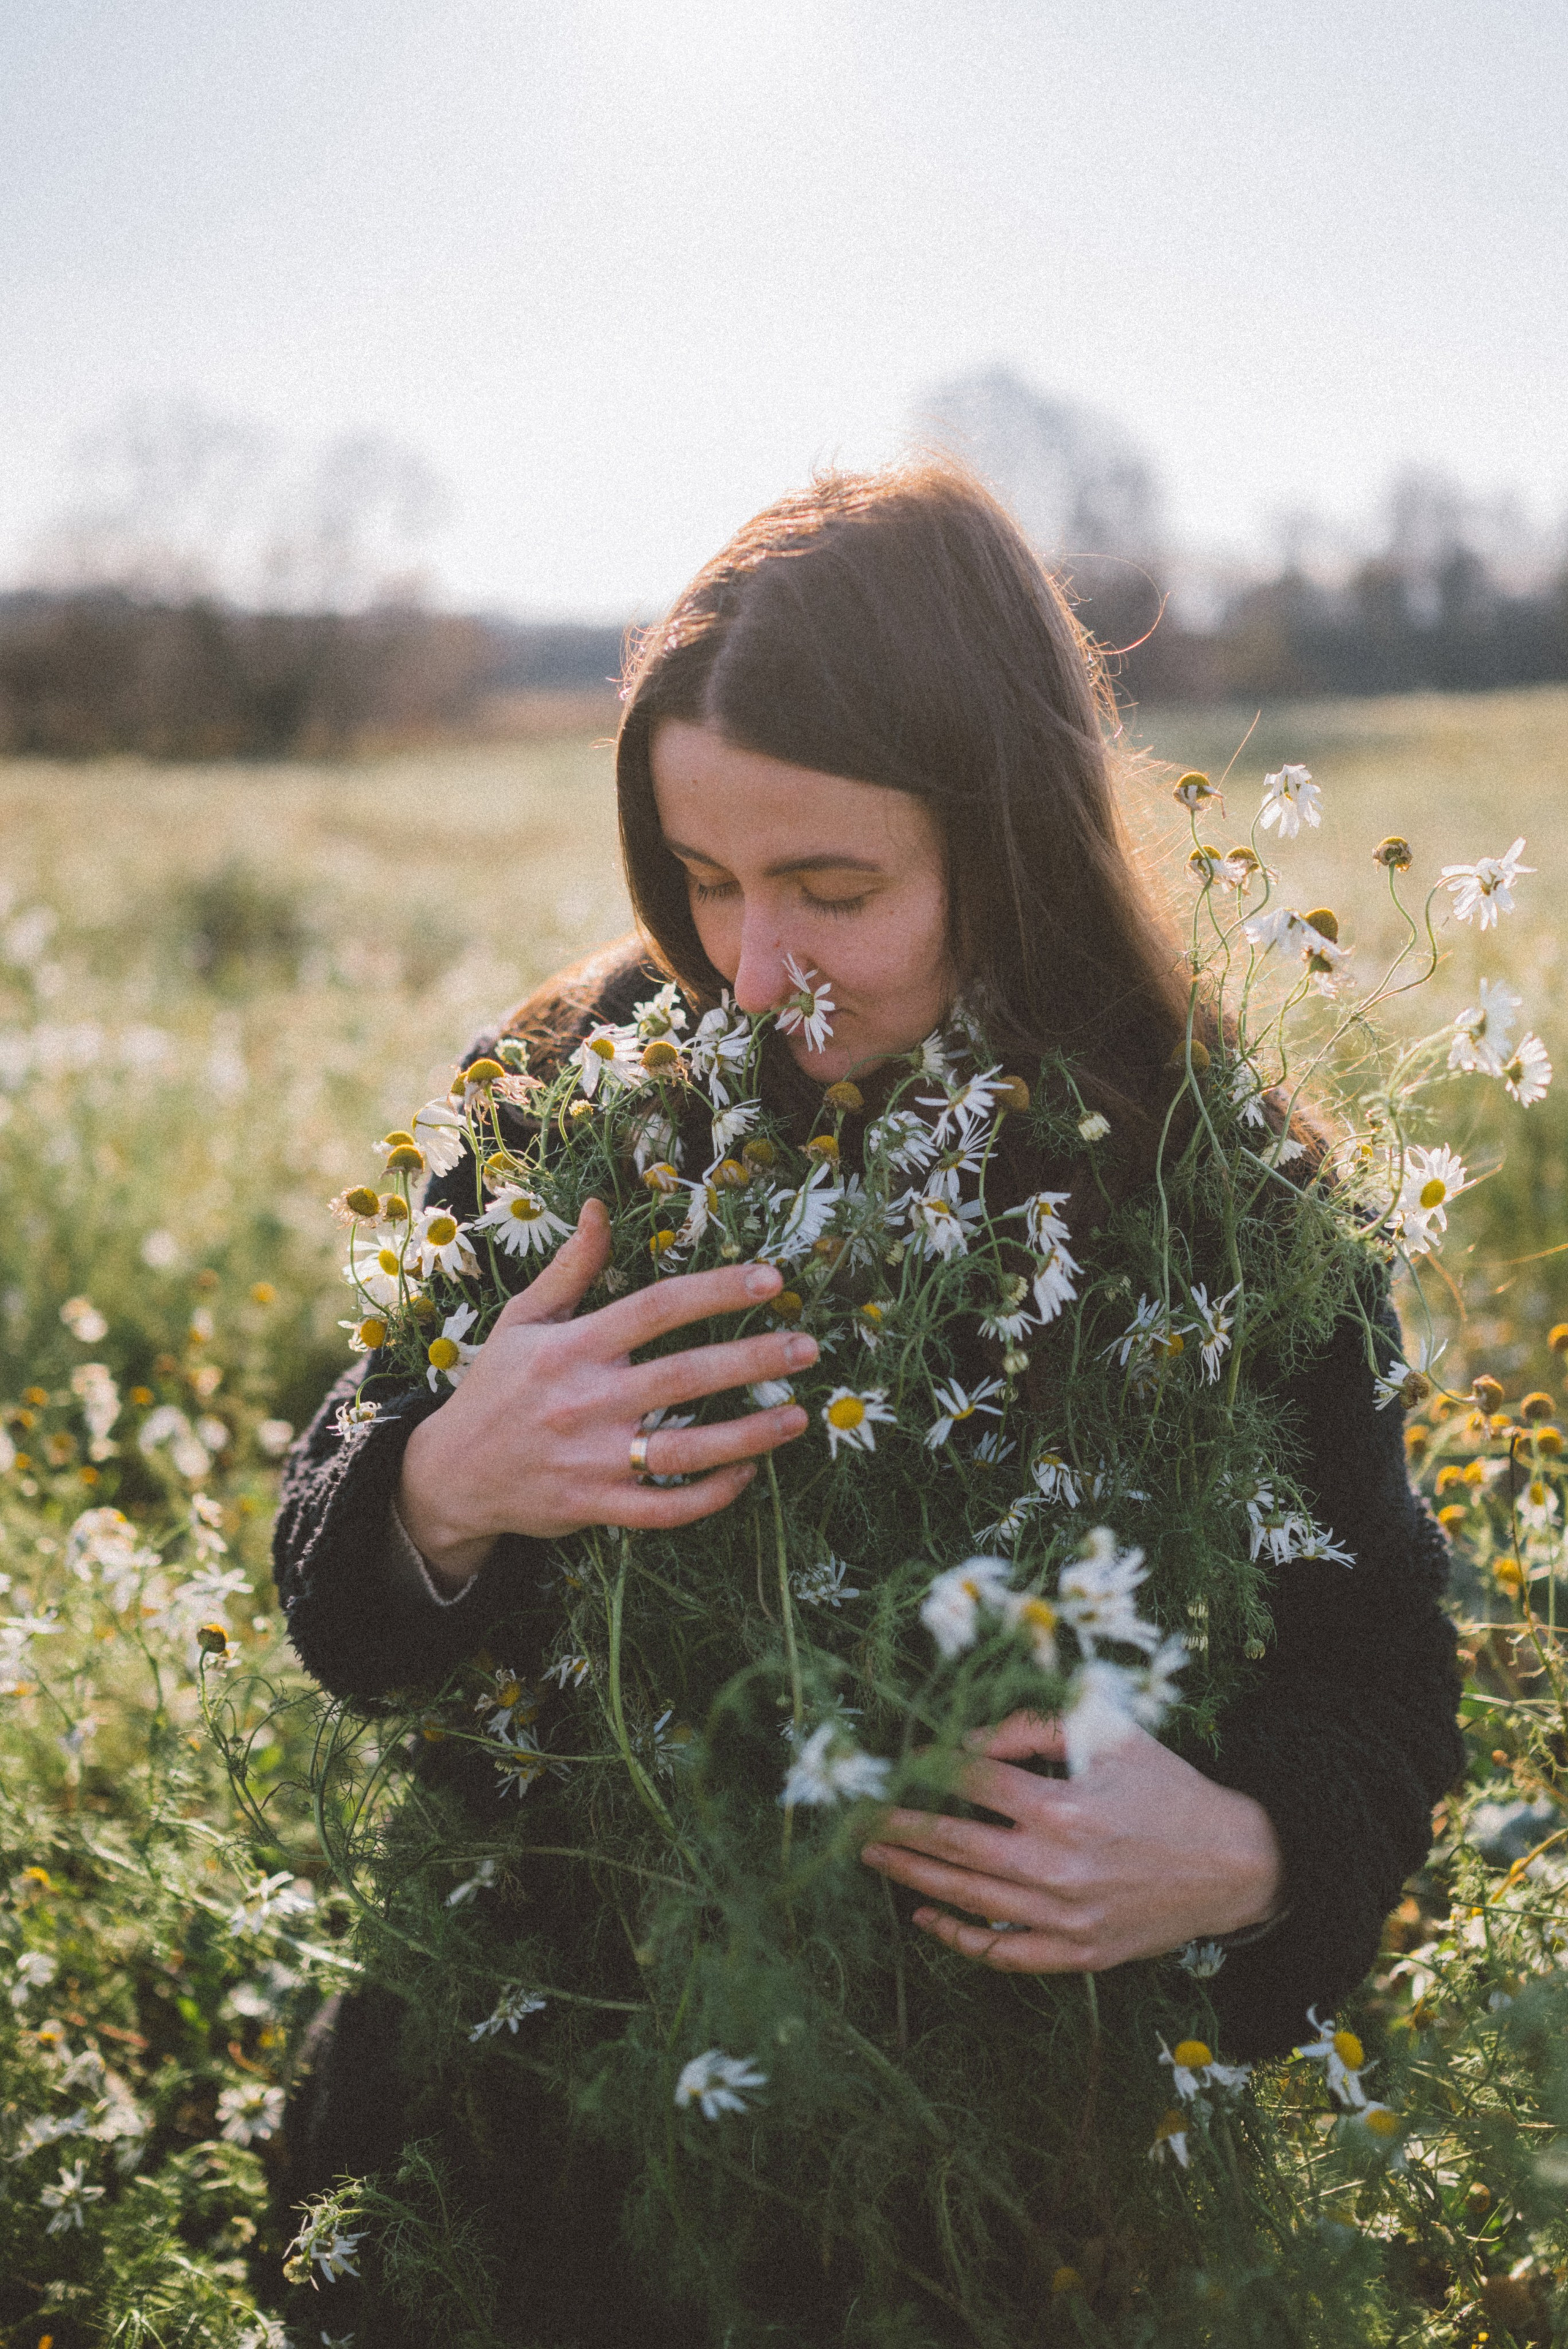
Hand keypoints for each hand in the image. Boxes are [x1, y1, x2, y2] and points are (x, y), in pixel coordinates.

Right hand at [397, 1198, 816, 1591]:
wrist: (451, 1474)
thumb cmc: (497, 1387)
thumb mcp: (524, 1320)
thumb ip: (571, 1268)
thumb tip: (600, 1206)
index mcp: (572, 1347)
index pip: (657, 1308)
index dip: (717, 1291)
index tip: (771, 1280)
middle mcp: (585, 1401)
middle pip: (684, 1376)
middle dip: (753, 1360)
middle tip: (807, 1348)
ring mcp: (591, 1459)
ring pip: (685, 1449)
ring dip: (750, 1434)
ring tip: (800, 1416)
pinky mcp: (594, 1507)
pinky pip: (664, 1507)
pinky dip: (710, 1495)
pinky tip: (748, 1474)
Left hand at [859, 1710, 1281, 1972]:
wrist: (1234, 1863)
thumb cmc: (1169, 1788)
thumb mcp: (1111, 1734)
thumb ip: (1036, 1725)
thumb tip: (970, 1740)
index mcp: (1063, 1807)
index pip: (970, 1782)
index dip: (928, 1766)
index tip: (897, 1760)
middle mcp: (1057, 1866)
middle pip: (953, 1845)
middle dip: (898, 1826)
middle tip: (855, 1817)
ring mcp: (1066, 1917)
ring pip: (968, 1899)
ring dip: (912, 1876)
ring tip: (872, 1856)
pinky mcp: (1080, 1954)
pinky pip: (1005, 1954)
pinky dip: (960, 1939)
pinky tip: (925, 1919)